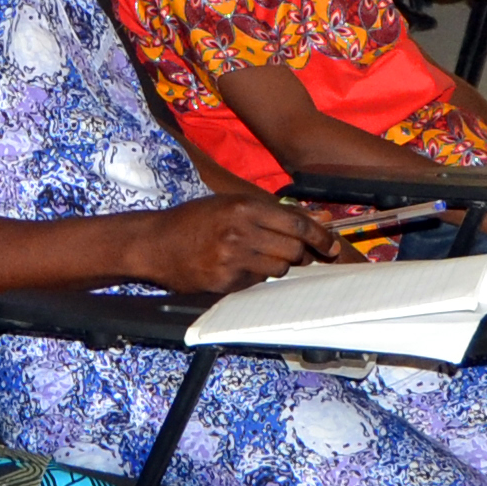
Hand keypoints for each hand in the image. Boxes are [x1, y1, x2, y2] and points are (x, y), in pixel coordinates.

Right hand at [125, 195, 330, 294]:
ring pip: (278, 269)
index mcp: (242, 206)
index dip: (320, 237)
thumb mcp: (227, 203)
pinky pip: (256, 282)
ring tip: (258, 257)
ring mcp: (231, 258)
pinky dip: (255, 277)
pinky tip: (238, 268)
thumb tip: (307, 224)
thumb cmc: (192, 220)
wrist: (154, 242)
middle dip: (300, 254)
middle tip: (298, 255)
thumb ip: (265, 212)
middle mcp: (239, 231)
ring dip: (277, 266)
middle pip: (293, 249)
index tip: (332, 247)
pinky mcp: (224, 280)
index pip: (296, 223)